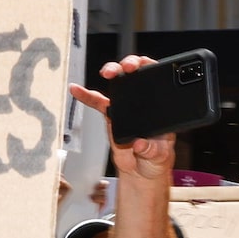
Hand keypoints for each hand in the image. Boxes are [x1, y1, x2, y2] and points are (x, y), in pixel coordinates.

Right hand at [71, 56, 178, 183]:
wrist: (141, 172)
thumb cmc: (156, 159)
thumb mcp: (161, 156)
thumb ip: (152, 150)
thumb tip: (140, 143)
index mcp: (161, 107)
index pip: (159, 80)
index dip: (152, 68)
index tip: (145, 67)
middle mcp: (144, 102)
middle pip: (137, 75)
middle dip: (131, 65)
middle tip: (128, 67)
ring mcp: (126, 107)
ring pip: (118, 84)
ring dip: (112, 72)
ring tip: (108, 72)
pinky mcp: (111, 117)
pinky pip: (98, 103)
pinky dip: (87, 95)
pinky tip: (77, 89)